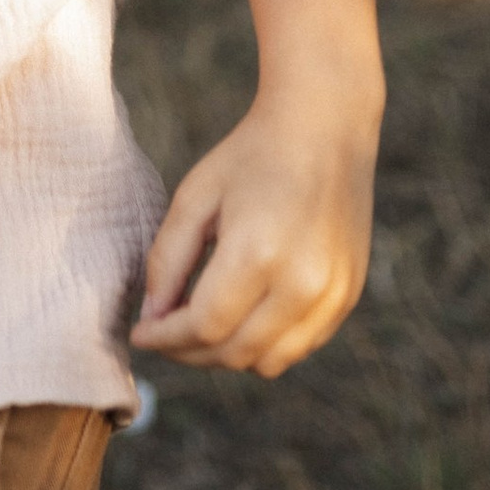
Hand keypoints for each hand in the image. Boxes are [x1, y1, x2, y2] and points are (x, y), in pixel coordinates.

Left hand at [130, 85, 379, 378]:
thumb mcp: (195, 197)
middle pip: (235, 353)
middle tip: (165, 333)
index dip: (166, 338)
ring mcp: (333, 294)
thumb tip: (153, 318)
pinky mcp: (349, 296)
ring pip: (269, 362)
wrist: (325, 128)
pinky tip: (244, 314)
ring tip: (203, 324)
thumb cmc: (250, 156)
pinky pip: (300, 346)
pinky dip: (265, 344)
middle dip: (190, 352)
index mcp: (259, 253)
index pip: (204, 327)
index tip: (140, 334)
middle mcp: (303, 283)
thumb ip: (167, 260)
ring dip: (228, 354)